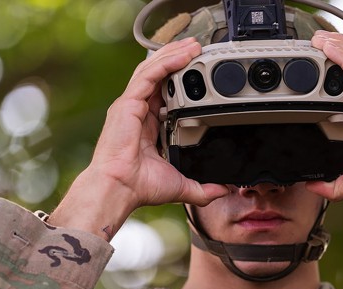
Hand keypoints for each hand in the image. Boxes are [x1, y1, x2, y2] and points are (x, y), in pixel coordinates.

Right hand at [49, 38, 227, 238]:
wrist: (120, 188)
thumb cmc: (140, 187)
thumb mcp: (180, 184)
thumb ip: (202, 188)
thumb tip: (222, 190)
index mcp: (146, 126)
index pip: (163, 93)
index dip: (178, 78)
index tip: (195, 70)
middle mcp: (137, 112)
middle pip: (157, 75)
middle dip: (176, 59)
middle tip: (197, 48)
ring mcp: (130, 105)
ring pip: (152, 70)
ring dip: (173, 55)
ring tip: (192, 45)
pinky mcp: (127, 103)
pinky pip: (148, 75)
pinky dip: (165, 63)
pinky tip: (181, 55)